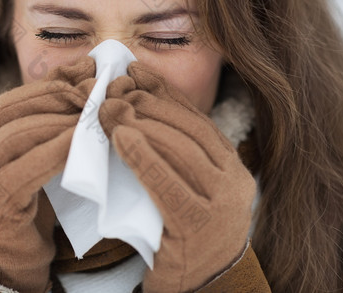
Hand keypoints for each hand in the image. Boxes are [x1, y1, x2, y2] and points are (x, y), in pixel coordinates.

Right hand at [0, 56, 96, 292]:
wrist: (4, 260)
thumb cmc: (26, 204)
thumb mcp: (34, 156)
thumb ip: (50, 121)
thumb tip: (82, 73)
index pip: (12, 100)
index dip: (50, 82)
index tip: (86, 72)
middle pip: (13, 110)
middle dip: (58, 96)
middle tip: (96, 91)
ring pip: (19, 133)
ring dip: (60, 119)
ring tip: (94, 113)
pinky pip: (28, 167)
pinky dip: (58, 149)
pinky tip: (83, 141)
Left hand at [98, 61, 255, 292]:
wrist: (200, 286)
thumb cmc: (180, 231)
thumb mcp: (181, 184)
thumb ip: (167, 150)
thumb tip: (134, 98)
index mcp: (230, 166)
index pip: (195, 118)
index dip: (163, 91)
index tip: (133, 71)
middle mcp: (234, 182)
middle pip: (188, 130)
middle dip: (147, 104)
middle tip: (111, 91)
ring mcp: (221, 207)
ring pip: (181, 152)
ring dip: (141, 124)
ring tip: (108, 110)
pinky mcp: (199, 229)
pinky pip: (170, 186)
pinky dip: (144, 158)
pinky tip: (121, 139)